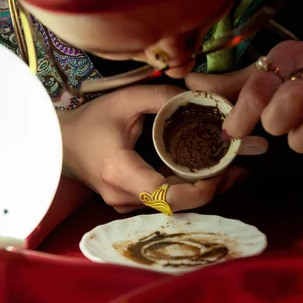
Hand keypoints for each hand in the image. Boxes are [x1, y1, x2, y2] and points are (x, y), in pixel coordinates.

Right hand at [59, 85, 246, 213]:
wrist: (63, 144)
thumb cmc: (91, 121)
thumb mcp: (124, 100)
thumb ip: (161, 97)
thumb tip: (200, 100)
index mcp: (121, 173)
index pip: (167, 195)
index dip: (200, 189)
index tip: (222, 169)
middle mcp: (124, 197)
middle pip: (178, 203)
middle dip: (212, 186)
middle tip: (240, 166)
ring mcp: (126, 205)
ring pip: (174, 205)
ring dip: (204, 188)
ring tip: (232, 169)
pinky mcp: (131, 203)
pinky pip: (166, 200)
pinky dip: (189, 188)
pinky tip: (209, 174)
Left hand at [186, 34, 302, 173]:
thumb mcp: (272, 67)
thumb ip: (232, 84)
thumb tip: (190, 85)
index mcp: (286, 60)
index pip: (257, 88)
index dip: (241, 115)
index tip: (232, 132)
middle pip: (285, 109)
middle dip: (276, 126)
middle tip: (280, 125)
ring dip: (302, 143)